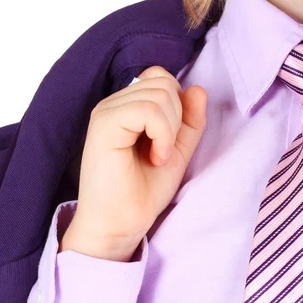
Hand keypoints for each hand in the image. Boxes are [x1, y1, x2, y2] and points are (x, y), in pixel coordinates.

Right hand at [60, 66, 206, 260]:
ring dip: (170, 129)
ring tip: (158, 156)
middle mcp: (114, 103)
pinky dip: (163, 133)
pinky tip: (156, 156)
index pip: (160, 77)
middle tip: (164, 151)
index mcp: (127, 105)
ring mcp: (106, 111)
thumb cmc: (144, 190)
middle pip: (164, 83)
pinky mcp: (104, 124)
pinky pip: (148, 109)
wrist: (121, 225)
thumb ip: (191, 119)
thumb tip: (198, 88)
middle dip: (177, 119)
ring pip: (160, 94)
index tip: (170, 140)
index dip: (177, 104)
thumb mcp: (179, 148)